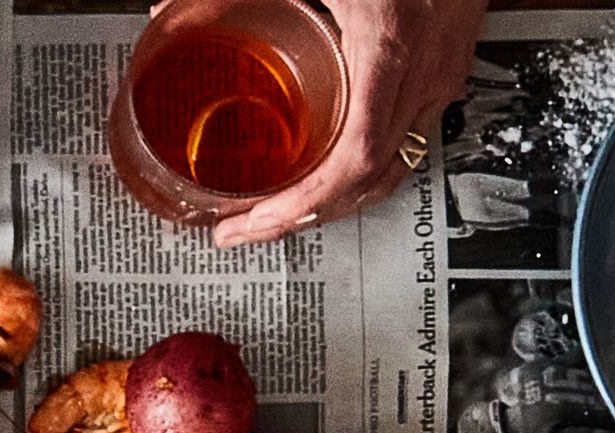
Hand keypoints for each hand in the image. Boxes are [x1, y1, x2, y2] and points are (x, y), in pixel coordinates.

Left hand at [211, 0, 481, 246]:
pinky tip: (324, 161)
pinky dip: (361, 163)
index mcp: (389, 47)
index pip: (355, 159)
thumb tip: (169, 7)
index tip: (254, 222)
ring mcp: (441, 71)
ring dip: (335, 198)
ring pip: (394, 164)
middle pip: (371, 179)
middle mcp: (424, 71)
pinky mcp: (445, 62)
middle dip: (304, 217)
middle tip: (245, 228)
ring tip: (280, 209)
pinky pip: (406, 134)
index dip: (303, 205)